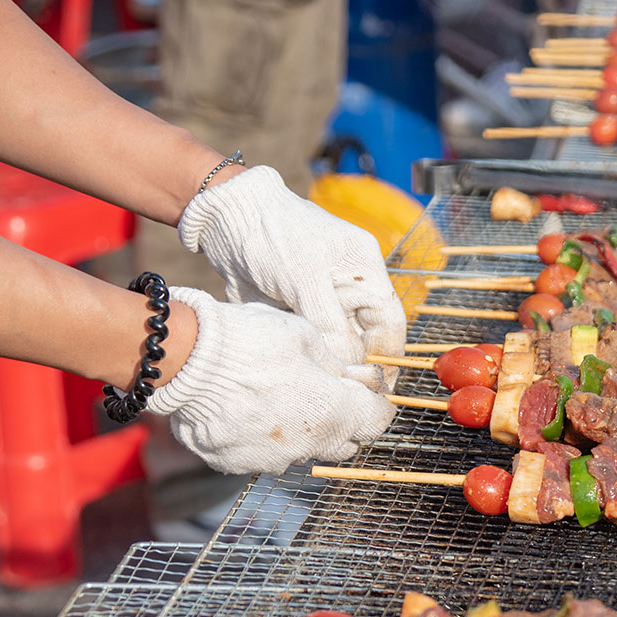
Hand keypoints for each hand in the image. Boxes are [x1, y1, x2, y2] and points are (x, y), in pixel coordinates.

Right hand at [146, 288, 395, 475]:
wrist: (184, 359)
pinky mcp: (235, 464)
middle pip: (343, 443)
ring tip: (272, 394)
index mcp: (334, 413)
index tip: (365, 389)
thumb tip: (355, 380)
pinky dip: (259, 436)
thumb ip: (337, 367)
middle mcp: (307, 447)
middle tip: (321, 389)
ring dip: (298, 429)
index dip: (376, 403)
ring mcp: (270, 460)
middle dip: (341, 419)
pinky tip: (242, 408)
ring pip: (300, 450)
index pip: (378, 421)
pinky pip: (260, 454)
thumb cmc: (249, 339)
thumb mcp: (306, 337)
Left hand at [178, 165, 406, 385]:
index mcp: (365, 271)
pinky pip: (312, 345)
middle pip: (367, 339)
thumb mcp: (305, 279)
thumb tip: (350, 368)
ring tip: (324, 388)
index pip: (389, 323)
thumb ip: (330, 324)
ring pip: (338, 347)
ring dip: (332, 366)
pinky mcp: (298, 314)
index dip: (387, 357)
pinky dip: (310, 359)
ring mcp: (323, 303)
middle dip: (358, 367)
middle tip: (347, 396)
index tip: (376, 390)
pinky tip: (303, 374)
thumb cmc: (273, 235)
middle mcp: (349, 289)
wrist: (226, 221)